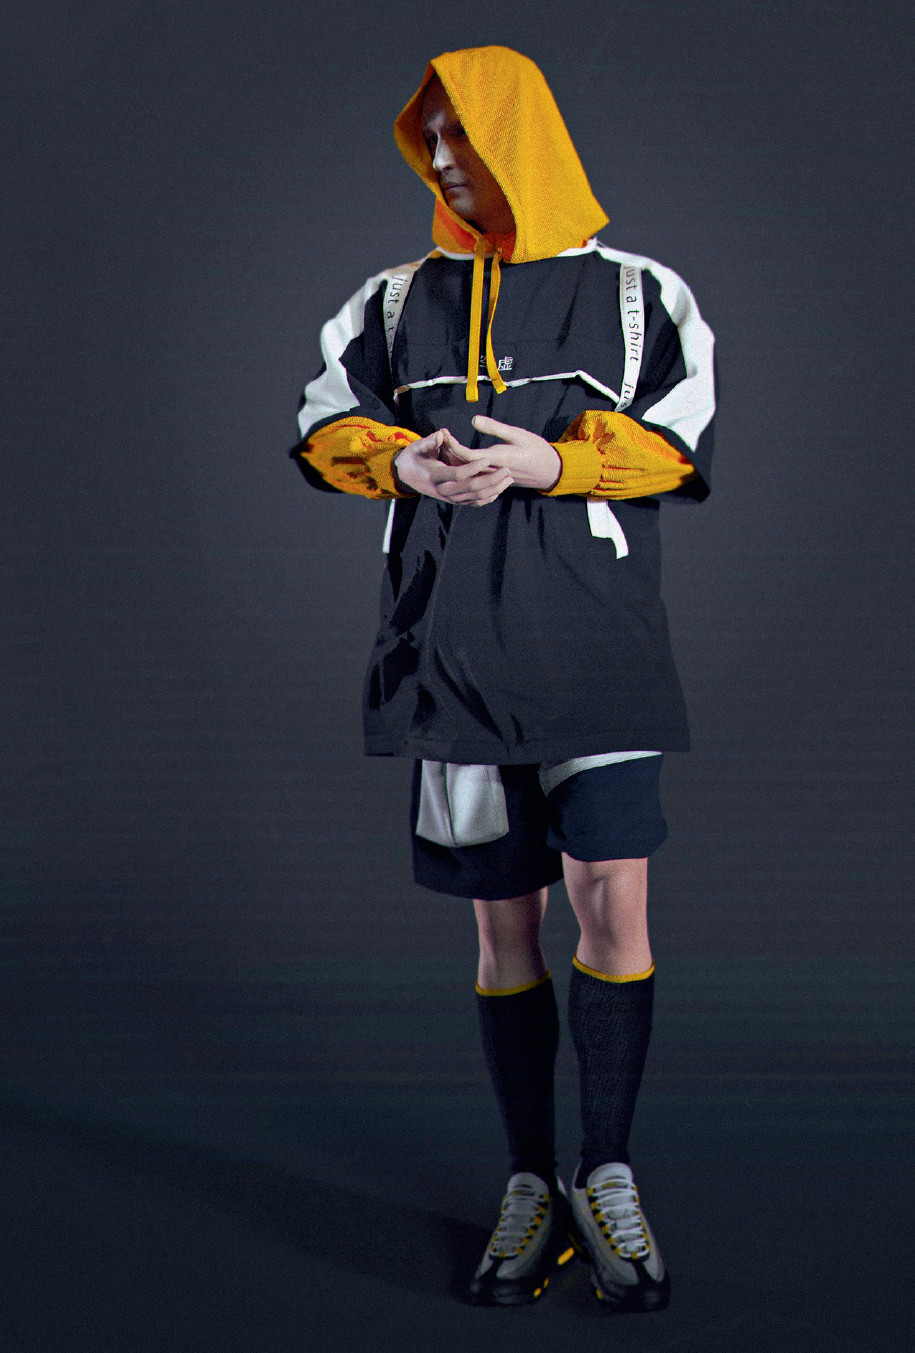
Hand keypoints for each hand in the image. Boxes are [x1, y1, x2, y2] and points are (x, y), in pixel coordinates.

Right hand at [393, 430, 513, 505]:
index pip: (457, 475)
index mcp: (434, 476)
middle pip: (471, 488)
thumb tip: (442, 434)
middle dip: (491, 479)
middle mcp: (443, 490)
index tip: (487, 459)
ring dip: (494, 489)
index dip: (472, 468)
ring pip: (475, 497)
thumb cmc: (412, 458)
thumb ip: (429, 441)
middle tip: (507, 470)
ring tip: (508, 479)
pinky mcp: (455, 501)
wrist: (406, 476)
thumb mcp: (416, 447)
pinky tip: (499, 490)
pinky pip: (474, 502)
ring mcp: (450, 498)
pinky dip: (488, 497)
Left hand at [442, 417, 561, 491]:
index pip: (466, 455)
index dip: (452, 445)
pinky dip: (464, 468)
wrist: (549, 471)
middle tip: (438, 439)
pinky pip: (475, 476)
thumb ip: (494, 428)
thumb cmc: (535, 449)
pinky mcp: (495, 480)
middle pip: (463, 466)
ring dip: (454, 461)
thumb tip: (473, 420)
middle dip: (448, 453)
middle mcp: (492, 471)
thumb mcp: (517, 434)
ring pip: (468, 472)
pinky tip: (456, 459)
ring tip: (443, 447)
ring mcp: (493, 478)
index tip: (444, 434)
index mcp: (496, 458)